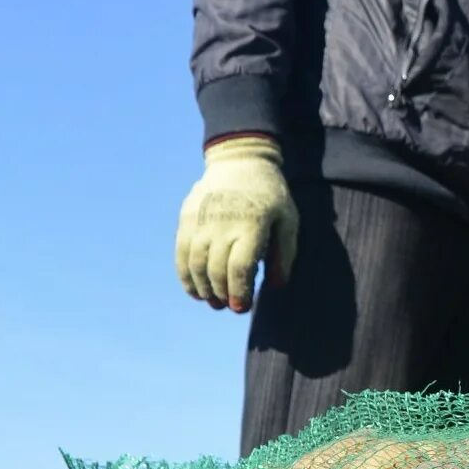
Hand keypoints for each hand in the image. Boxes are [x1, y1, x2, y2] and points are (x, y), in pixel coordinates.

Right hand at [176, 135, 297, 312]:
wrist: (240, 161)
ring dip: (203, 289)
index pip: (240, 266)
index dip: (239, 291)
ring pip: (195, 264)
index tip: (242, 308)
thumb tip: (275, 287)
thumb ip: (284, 254)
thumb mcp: (288, 221)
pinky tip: (195, 290)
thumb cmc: (270, 196)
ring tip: (214, 302)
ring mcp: (201, 220)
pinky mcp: (186, 218)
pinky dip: (185, 276)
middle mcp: (222, 223)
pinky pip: (181, 253)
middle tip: (231, 307)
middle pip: (215, 270)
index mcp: (251, 225)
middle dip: (222, 294)